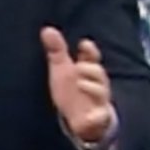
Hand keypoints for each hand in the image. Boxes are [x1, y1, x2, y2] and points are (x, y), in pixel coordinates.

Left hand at [41, 27, 112, 142]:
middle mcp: (95, 84)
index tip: (84, 44)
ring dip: (92, 87)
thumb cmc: (71, 90)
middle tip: (78, 67)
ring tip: (81, 83)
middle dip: (90, 69)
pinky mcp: (99, 119)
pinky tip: (92, 116)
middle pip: (98, 73)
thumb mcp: (62, 70)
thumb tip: (47, 30)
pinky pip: (102, 117)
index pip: (91, 58)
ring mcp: (98, 102)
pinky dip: (98, 116)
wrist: (80, 120)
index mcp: (86, 71)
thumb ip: (56, 51)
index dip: (89, 51)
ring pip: (101, 93)